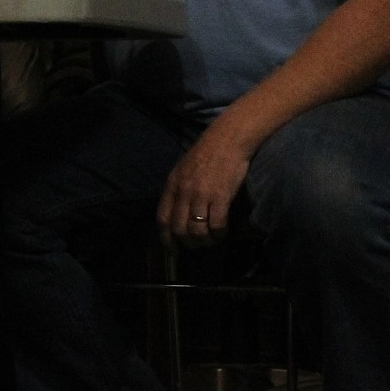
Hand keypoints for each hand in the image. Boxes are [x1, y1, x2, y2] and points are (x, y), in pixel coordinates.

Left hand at [155, 125, 249, 248]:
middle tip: (197, 246)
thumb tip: (176, 214)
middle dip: (187, 243)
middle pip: (179, 229)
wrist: (226, 140)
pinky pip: (217, 225)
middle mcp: (184, 192)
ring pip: (197, 231)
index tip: (172, 249)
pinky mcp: (220, 196)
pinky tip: (223, 233)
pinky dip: (219, 234)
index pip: (163, 219)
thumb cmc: (205, 154)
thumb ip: (177, 191)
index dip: (166, 238)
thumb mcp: (182, 170)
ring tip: (212, 241)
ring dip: (205, 242)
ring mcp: (201, 195)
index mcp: (172, 185)